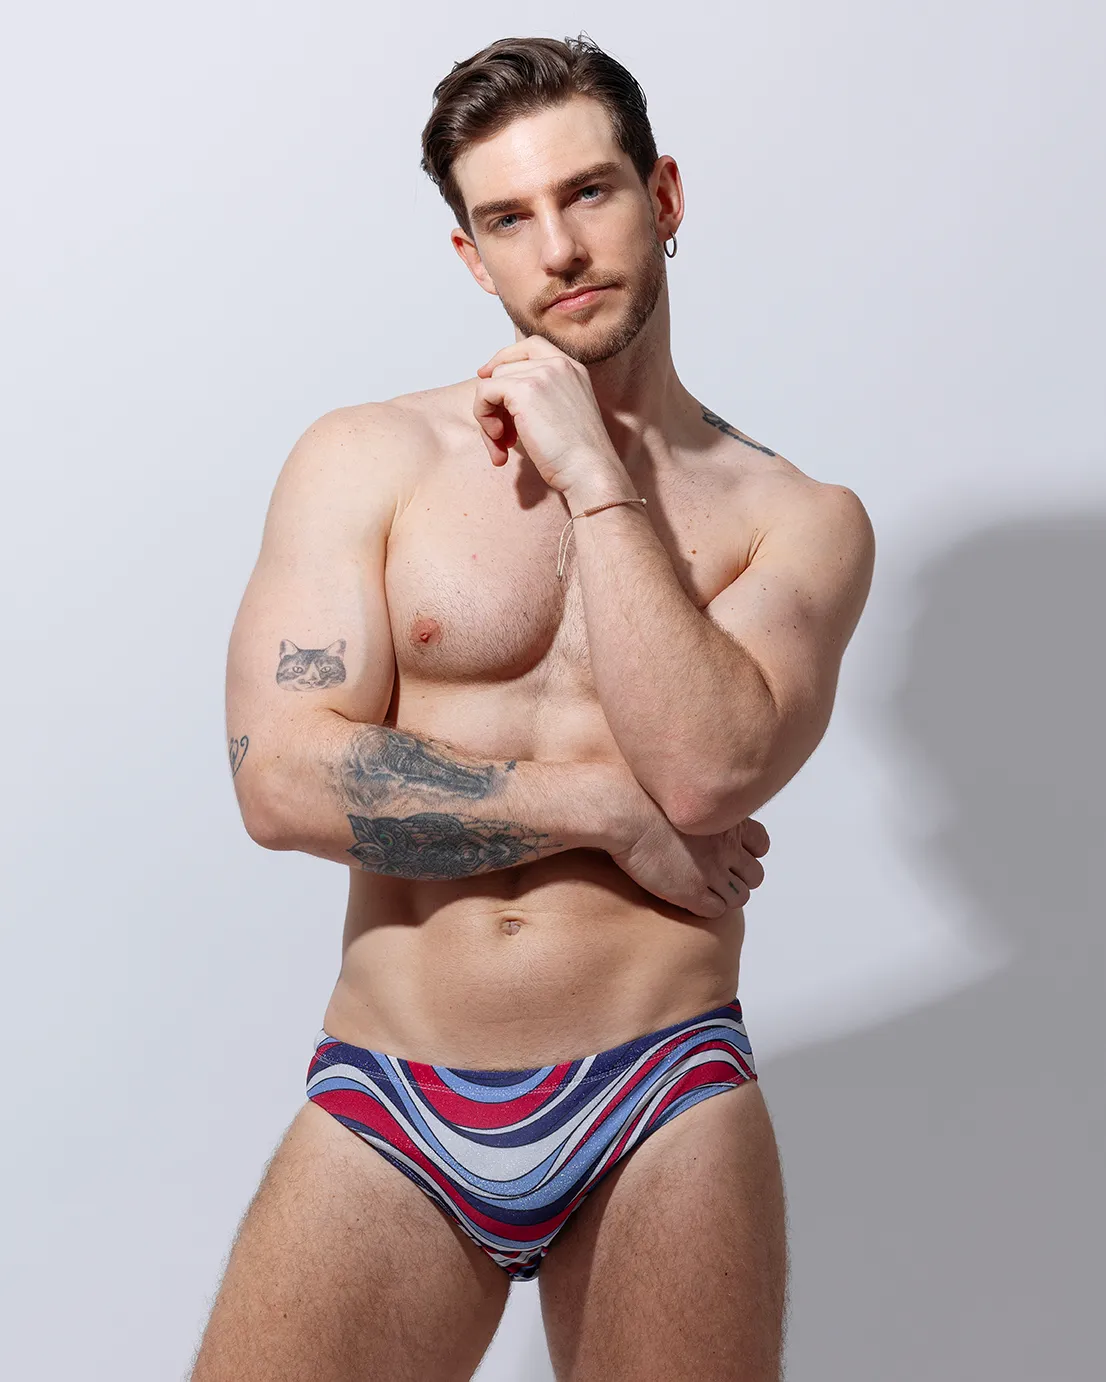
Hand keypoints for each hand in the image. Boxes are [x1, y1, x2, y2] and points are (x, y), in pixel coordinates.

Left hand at [474, 336, 623, 492]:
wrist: (589, 471)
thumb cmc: (578, 457)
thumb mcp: (563, 415)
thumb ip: (540, 398)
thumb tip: (498, 399)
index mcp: (572, 368)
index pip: (529, 347)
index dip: (503, 359)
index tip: (487, 377)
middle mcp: (558, 364)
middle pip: (505, 369)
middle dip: (496, 405)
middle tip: (503, 439)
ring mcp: (541, 374)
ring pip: (492, 382)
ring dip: (489, 417)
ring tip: (502, 446)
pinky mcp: (523, 390)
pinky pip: (484, 393)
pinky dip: (484, 417)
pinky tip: (500, 441)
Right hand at [609, 782, 769, 918]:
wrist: (626, 813)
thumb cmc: (643, 797)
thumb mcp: (686, 795)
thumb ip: (702, 807)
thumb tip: (698, 809)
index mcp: (728, 822)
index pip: (761, 844)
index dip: (748, 852)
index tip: (733, 854)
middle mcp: (727, 847)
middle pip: (755, 874)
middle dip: (739, 877)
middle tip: (717, 876)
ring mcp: (712, 871)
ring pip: (739, 897)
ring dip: (725, 896)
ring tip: (703, 891)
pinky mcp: (693, 892)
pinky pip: (716, 911)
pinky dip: (706, 908)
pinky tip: (688, 899)